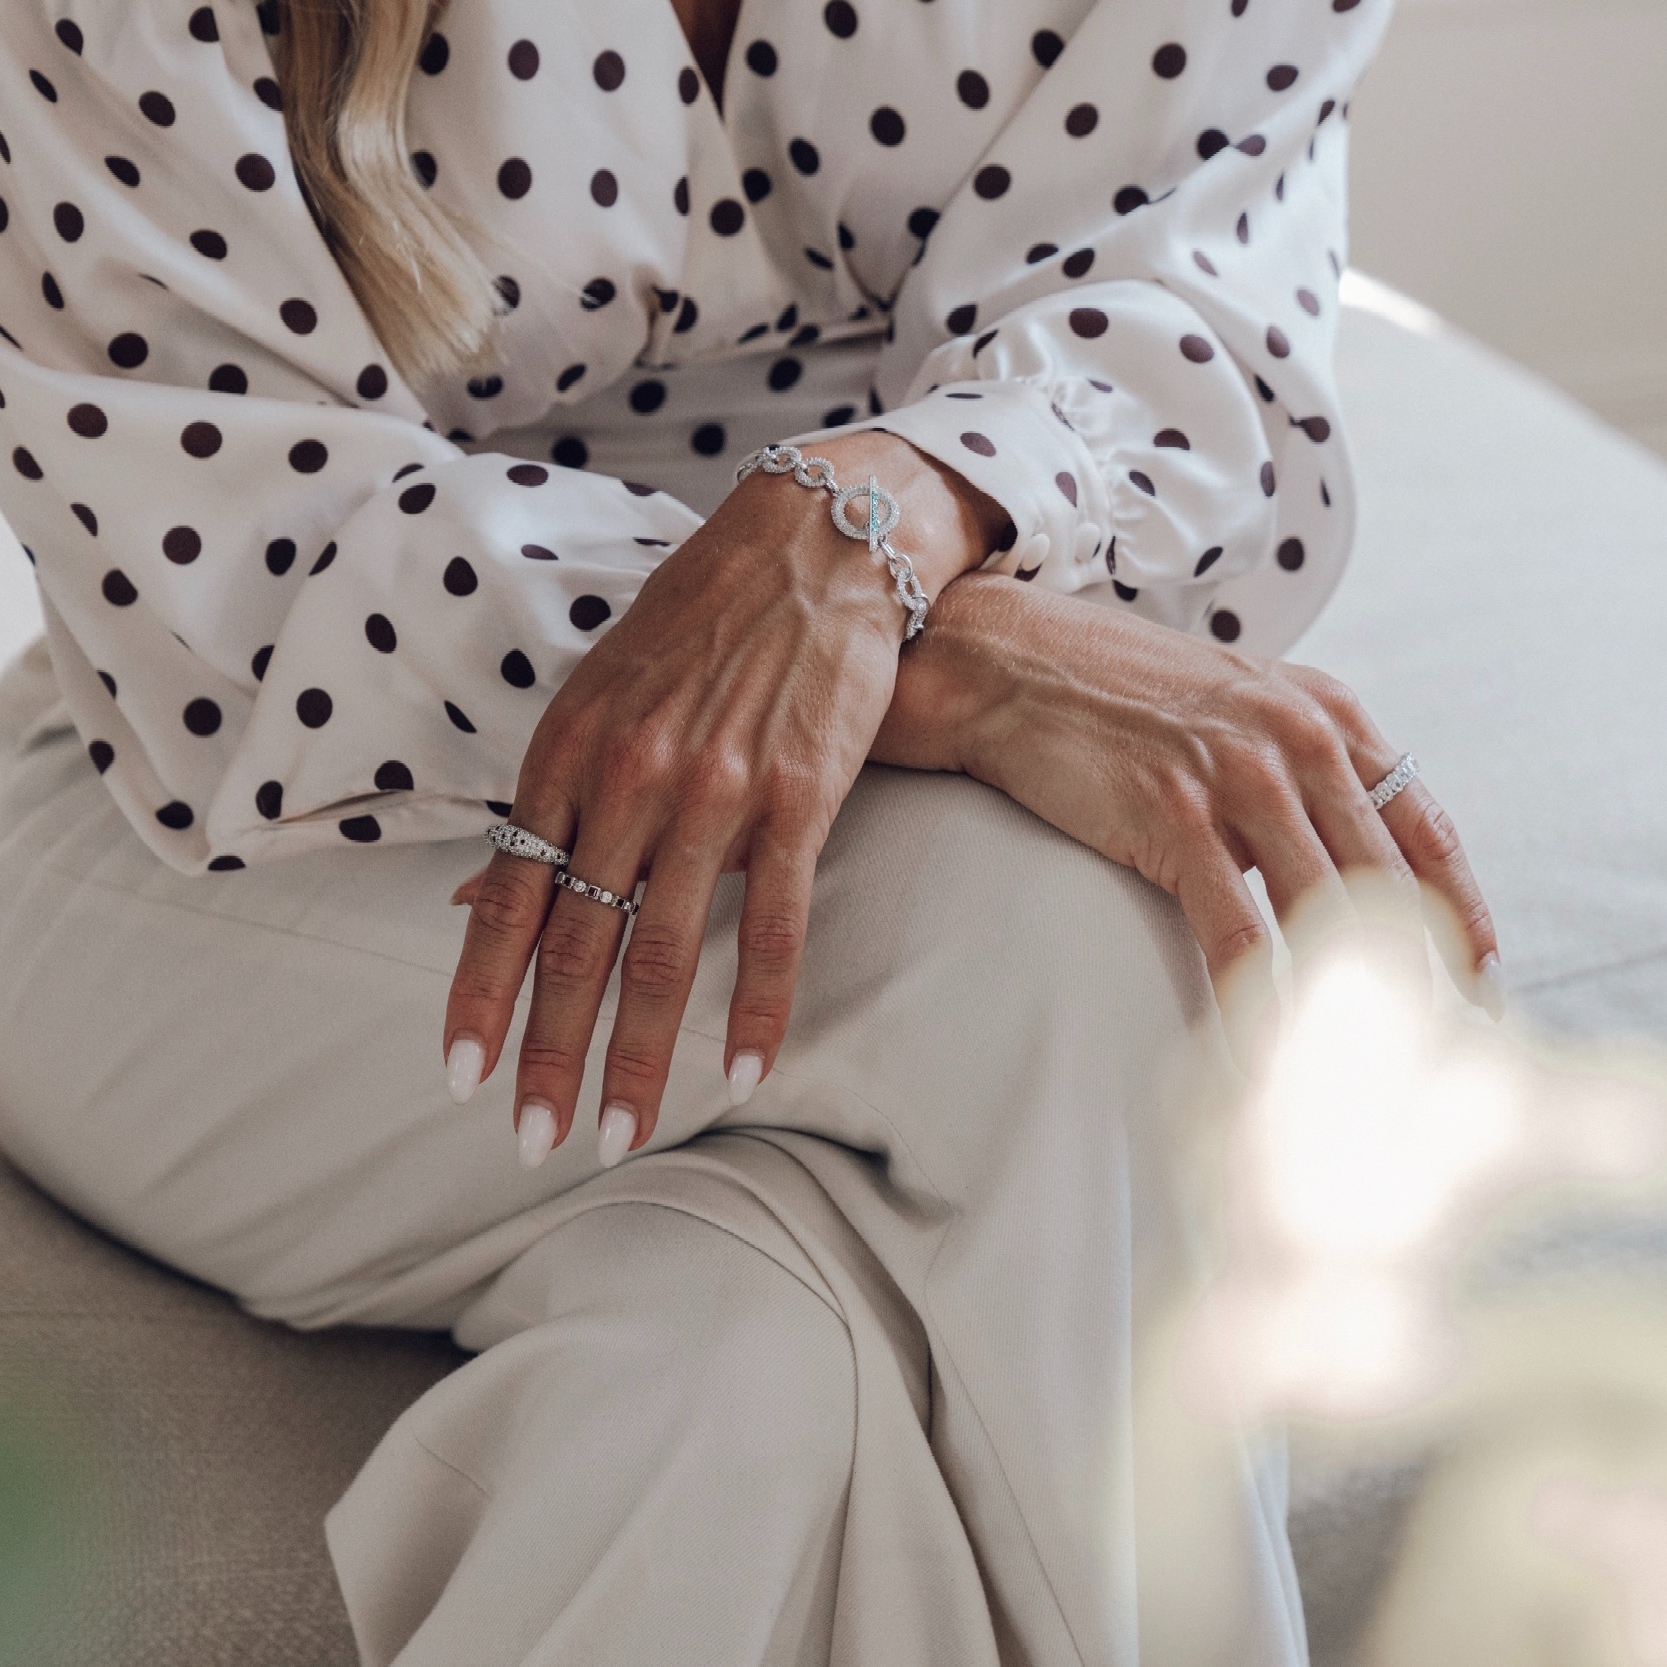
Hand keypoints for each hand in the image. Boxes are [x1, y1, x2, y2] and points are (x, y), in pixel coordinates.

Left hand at [444, 434, 1007, 1165]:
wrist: (813, 544)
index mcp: (567, 754)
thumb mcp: (596, 696)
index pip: (505, 899)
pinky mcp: (799, 797)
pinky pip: (773, 924)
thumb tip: (472, 900)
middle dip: (549, 1055)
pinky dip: (756, 1006)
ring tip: (621, 1134)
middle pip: (576, 945)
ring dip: (641, 1058)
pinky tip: (741, 1072)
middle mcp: (629, 779)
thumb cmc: (700, 621)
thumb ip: (546, 801)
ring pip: (666, 952)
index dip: (480, 996)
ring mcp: (716, 791)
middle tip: (532, 1141)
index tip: (462, 1077)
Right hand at [873, 573, 1501, 1037]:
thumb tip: (1332, 854)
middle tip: (1436, 1052)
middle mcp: (1300, 740)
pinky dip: (1256, 998)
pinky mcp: (1174, 815)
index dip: (1465, 915)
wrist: (1015, 663)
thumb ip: (1298, 764)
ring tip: (1364, 1069)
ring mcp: (1240, 776)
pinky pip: (1236, 929)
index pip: (1426, 829)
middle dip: (1421, 977)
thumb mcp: (1238, 702)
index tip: (1479, 982)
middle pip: (1389, 882)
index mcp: (1329, 714)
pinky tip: (1265, 1046)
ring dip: (1348, 999)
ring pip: (1324, 911)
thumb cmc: (1120, 692)